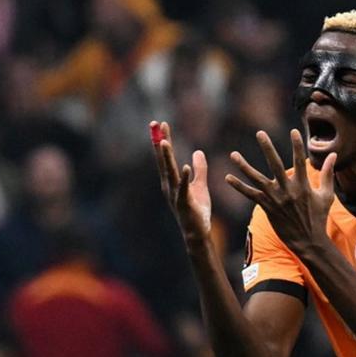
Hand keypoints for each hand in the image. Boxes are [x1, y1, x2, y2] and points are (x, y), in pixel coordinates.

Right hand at [150, 121, 211, 242]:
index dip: (163, 139)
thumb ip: (199, 169)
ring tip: (164, 142)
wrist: (198, 233)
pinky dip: (183, 178)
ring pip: (170, 172)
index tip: (161, 124)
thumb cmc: (197, 211)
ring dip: (166, 157)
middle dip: (160, 142)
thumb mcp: (200, 185)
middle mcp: (169, 185)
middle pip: (164, 160)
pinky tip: (183, 166)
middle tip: (155, 124)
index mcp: (171, 180)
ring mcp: (175, 194)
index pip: (167, 157)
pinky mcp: (184, 203)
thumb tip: (198, 151)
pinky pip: (183, 189)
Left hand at [225, 129, 335, 254]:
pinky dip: (239, 186)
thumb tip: (334, 155)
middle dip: (267, 148)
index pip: (299, 161)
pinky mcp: (267, 207)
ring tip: (233, 154)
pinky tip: (227, 178)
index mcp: (303, 185)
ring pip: (257, 179)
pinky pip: (250, 195)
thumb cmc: (318, 217)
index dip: (297, 145)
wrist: (308, 241)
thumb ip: (327, 174)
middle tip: (260, 133)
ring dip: (244, 166)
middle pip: (274, 165)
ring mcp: (275, 199)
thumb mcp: (326, 195)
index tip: (294, 131)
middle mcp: (287, 190)